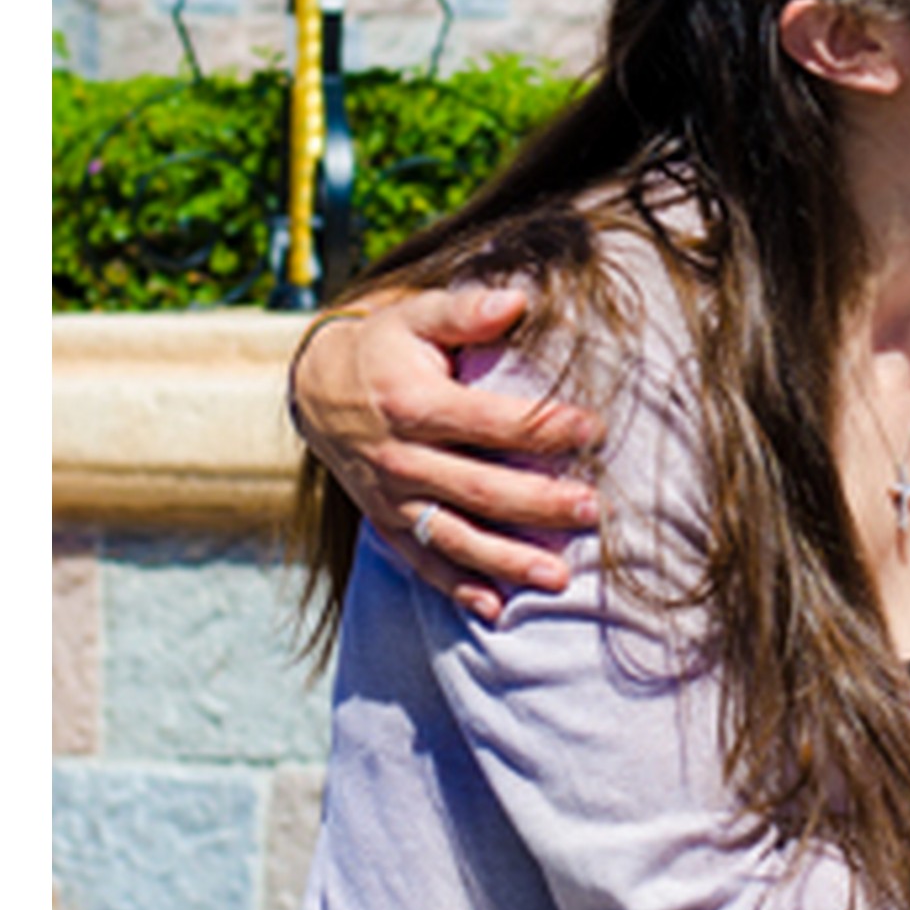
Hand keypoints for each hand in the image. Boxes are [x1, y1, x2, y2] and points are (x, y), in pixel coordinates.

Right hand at [295, 276, 603, 618]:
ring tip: (558, 578)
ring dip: (505, 561)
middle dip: (536, 503)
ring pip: (451, 536)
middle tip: (593, 511)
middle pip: (476, 488)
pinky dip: (455, 587)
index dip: (539, 426)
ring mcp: (389, 496)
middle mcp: (398, 457)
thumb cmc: (386, 345)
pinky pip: (420, 560)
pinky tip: (496, 609)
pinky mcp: (385, 521)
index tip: (593, 430)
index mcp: (411, 404)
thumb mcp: (416, 315)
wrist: (316, 386)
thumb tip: (517, 299)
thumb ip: (466, 309)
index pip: (485, 421)